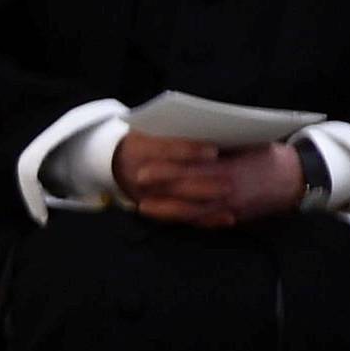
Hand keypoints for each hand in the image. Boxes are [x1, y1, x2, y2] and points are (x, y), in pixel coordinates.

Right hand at [112, 132, 233, 226]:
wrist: (119, 163)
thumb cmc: (149, 140)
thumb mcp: (153, 129)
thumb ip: (178, 130)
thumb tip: (217, 130)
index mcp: (140, 151)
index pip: (165, 151)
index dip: (189, 151)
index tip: (214, 151)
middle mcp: (141, 179)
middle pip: (173, 184)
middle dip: (201, 186)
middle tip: (228, 184)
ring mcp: (149, 199)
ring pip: (178, 207)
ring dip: (206, 206)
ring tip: (230, 198)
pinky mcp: (160, 213)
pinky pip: (186, 220)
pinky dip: (208, 220)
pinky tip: (229, 217)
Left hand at [112, 133, 306, 228]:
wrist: (299, 179)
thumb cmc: (270, 155)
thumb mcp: (247, 143)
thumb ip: (219, 146)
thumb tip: (189, 140)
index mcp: (230, 168)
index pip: (191, 171)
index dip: (166, 172)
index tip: (143, 170)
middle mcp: (229, 190)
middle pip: (187, 193)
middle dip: (160, 191)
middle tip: (136, 187)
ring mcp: (232, 207)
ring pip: (193, 213)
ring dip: (167, 211)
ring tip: (144, 207)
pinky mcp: (235, 218)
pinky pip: (206, 222)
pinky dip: (186, 221)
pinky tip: (169, 218)